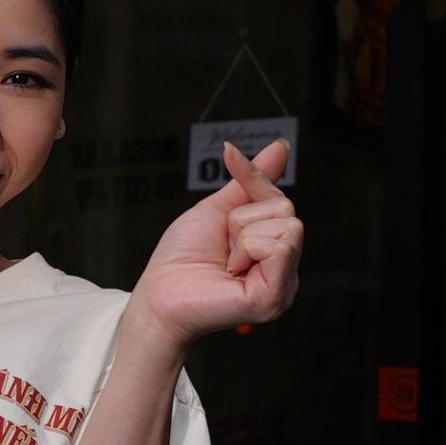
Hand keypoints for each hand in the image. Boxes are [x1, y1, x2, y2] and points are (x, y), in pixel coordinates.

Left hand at [133, 141, 300, 346]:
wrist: (159, 293)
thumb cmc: (182, 257)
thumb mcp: (220, 208)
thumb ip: (253, 179)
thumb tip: (281, 148)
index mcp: (273, 249)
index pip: (282, 200)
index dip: (254, 179)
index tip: (229, 155)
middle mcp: (283, 268)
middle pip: (286, 210)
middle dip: (243, 219)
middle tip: (224, 247)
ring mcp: (283, 286)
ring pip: (286, 225)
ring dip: (243, 237)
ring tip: (227, 262)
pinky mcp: (274, 297)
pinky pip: (277, 247)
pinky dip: (247, 249)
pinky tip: (233, 271)